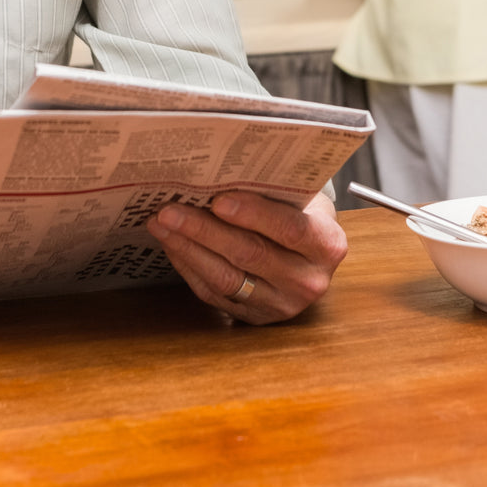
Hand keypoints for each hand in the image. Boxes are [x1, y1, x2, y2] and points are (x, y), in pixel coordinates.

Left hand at [146, 189, 347, 324]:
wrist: (310, 254)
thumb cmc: (301, 213)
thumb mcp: (302, 196)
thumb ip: (273, 189)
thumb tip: (220, 169)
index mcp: (326, 244)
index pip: (290, 229)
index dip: (254, 214)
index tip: (218, 200)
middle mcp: (307, 280)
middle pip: (251, 254)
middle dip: (205, 230)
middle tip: (171, 210)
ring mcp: (280, 304)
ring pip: (227, 278)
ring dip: (188, 248)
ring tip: (160, 223)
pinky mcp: (253, 316)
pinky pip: (213, 293)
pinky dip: (188, 266)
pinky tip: (171, 243)